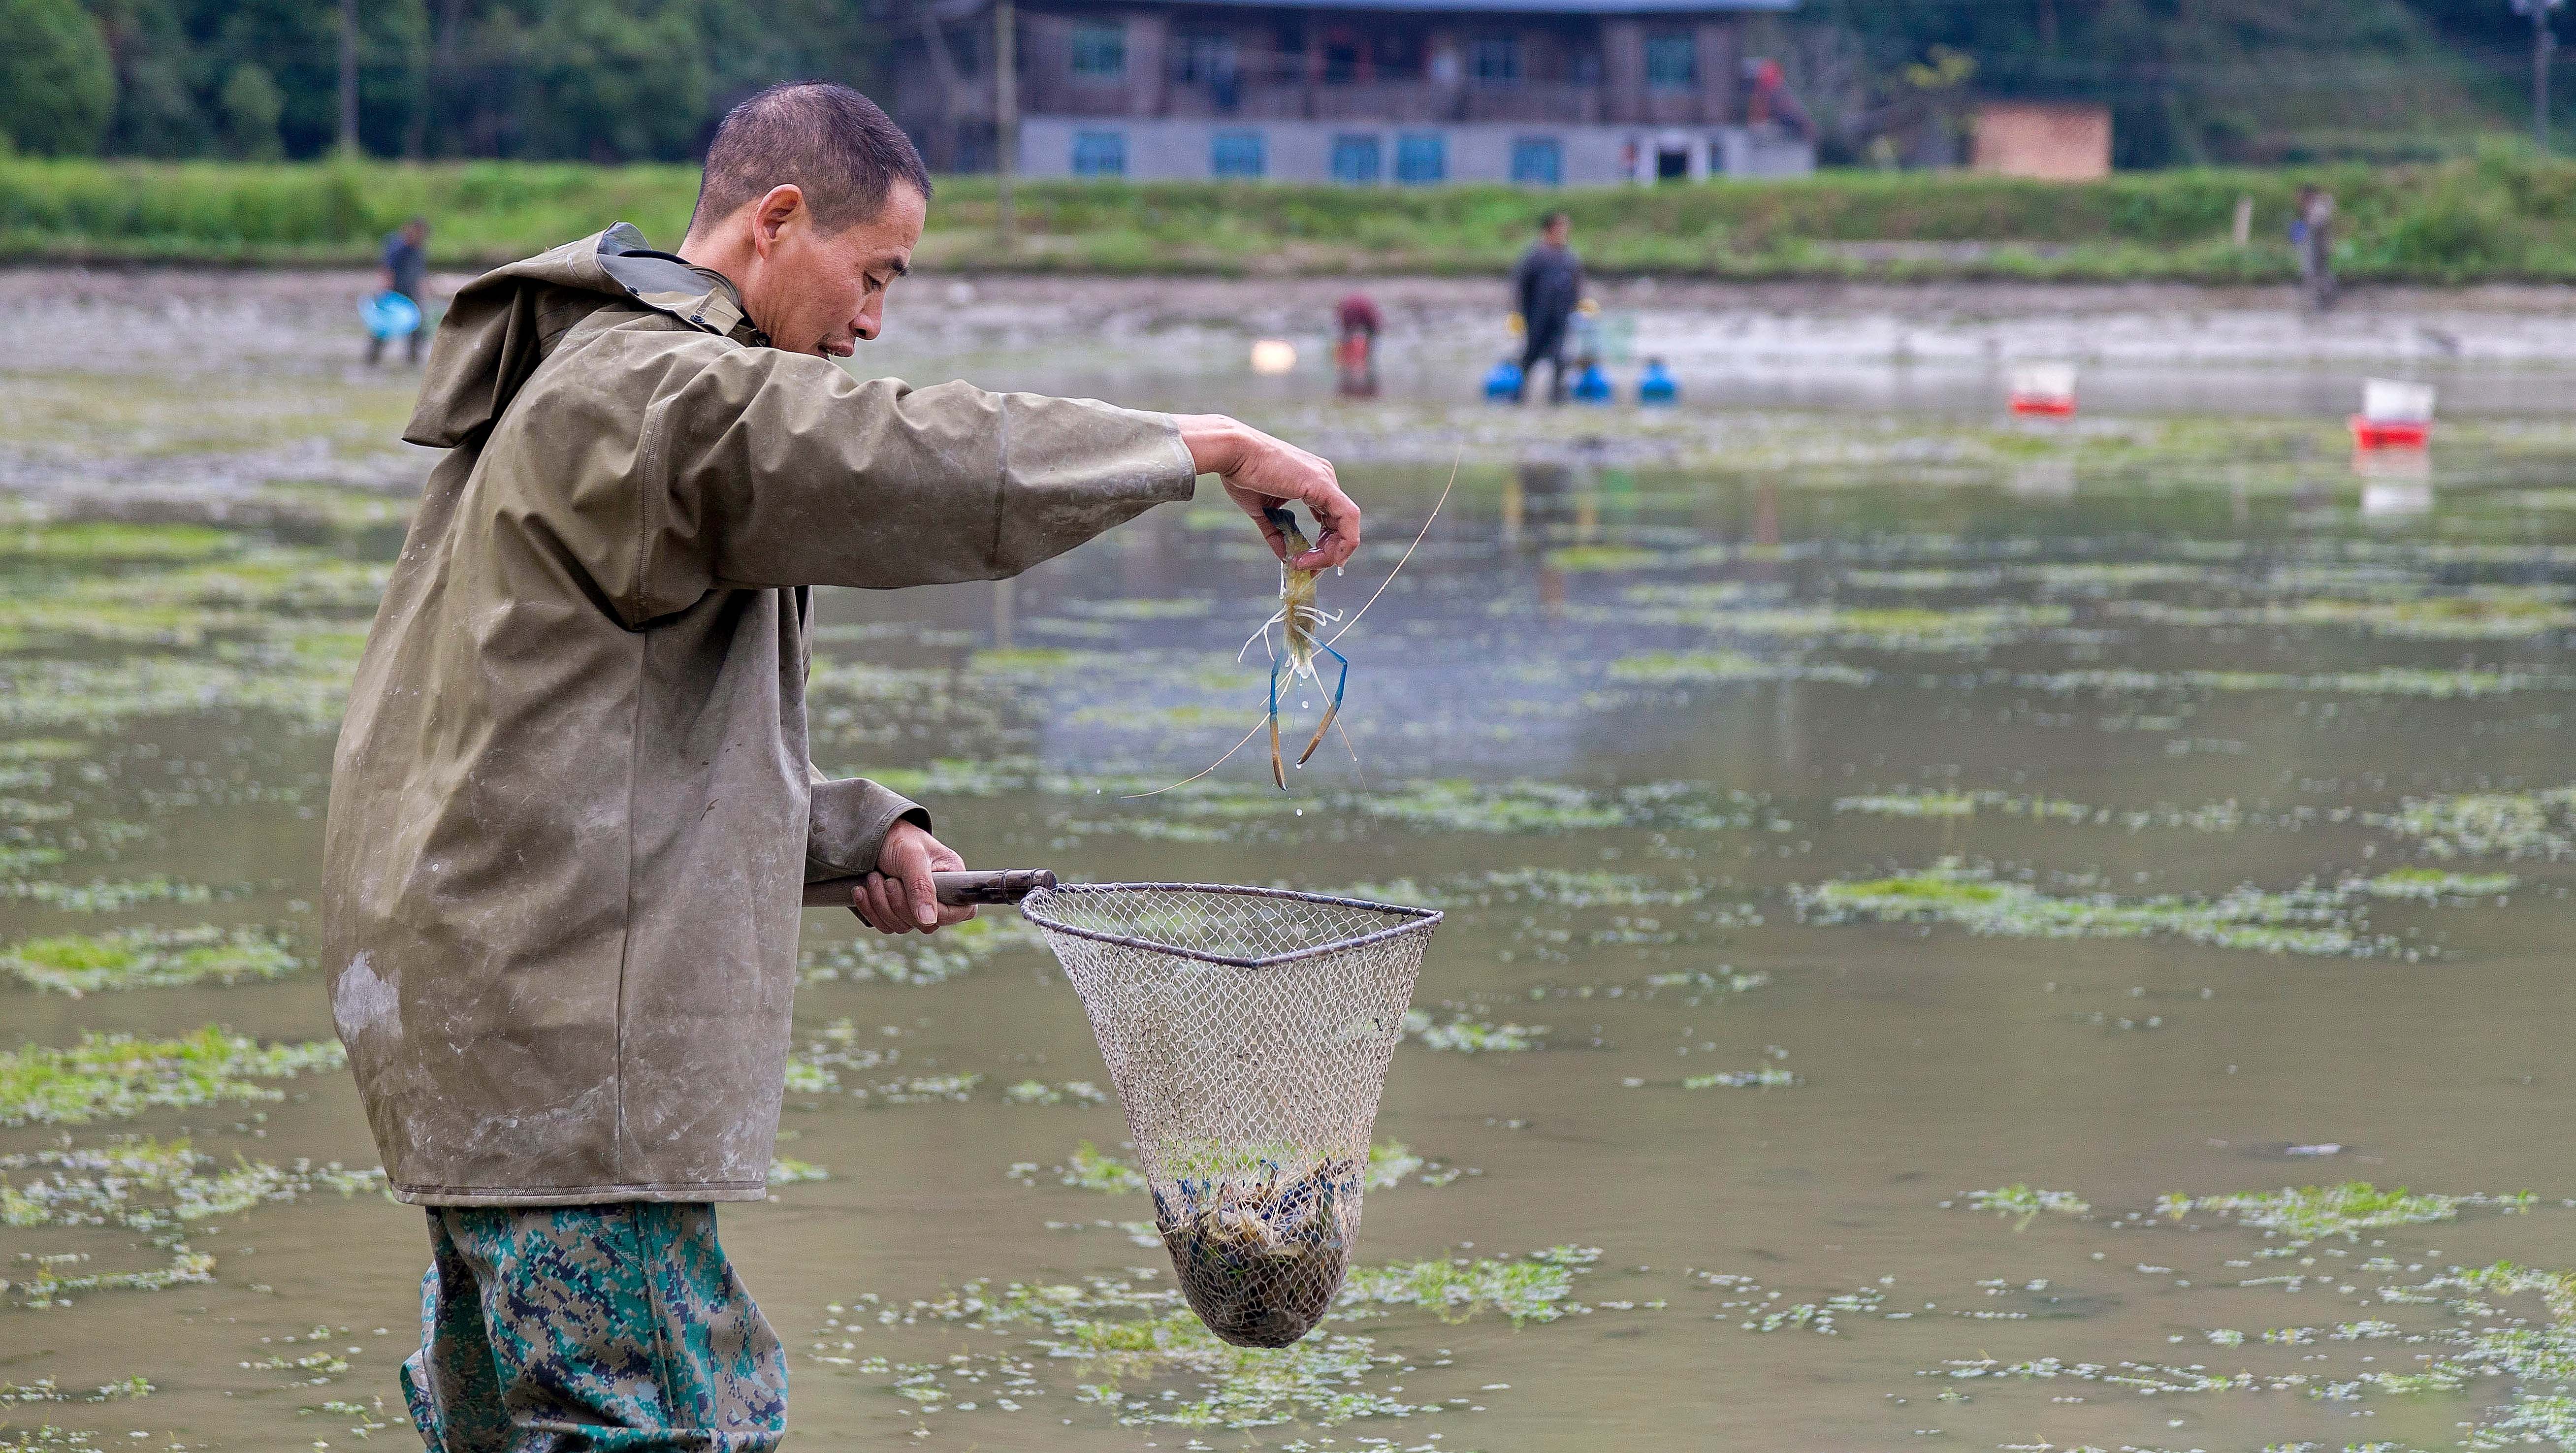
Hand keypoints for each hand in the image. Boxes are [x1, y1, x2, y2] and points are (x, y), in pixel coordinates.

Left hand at [848, 820, 975, 934]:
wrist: (873, 836)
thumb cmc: (899, 838)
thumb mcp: (912, 856)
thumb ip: (921, 886)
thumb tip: (928, 920)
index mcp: (953, 879)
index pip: (961, 911)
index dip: (940, 913)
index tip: (916, 896)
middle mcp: (938, 896)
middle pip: (926, 924)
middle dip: (900, 904)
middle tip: (888, 879)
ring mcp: (916, 906)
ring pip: (902, 926)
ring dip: (881, 904)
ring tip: (873, 878)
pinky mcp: (896, 912)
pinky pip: (885, 925)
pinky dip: (870, 909)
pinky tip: (861, 890)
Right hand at [1173, 414, 1360, 570]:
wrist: (1233, 453)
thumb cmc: (1242, 475)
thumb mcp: (1261, 511)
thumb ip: (1276, 533)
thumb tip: (1285, 557)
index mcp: (1313, 482)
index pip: (1330, 520)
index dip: (1323, 546)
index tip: (1306, 562)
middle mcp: (1324, 479)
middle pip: (1340, 525)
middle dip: (1327, 553)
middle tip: (1308, 569)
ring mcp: (1326, 480)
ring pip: (1347, 524)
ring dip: (1331, 552)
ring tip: (1308, 564)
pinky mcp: (1323, 485)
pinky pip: (1347, 517)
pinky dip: (1342, 541)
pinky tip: (1325, 556)